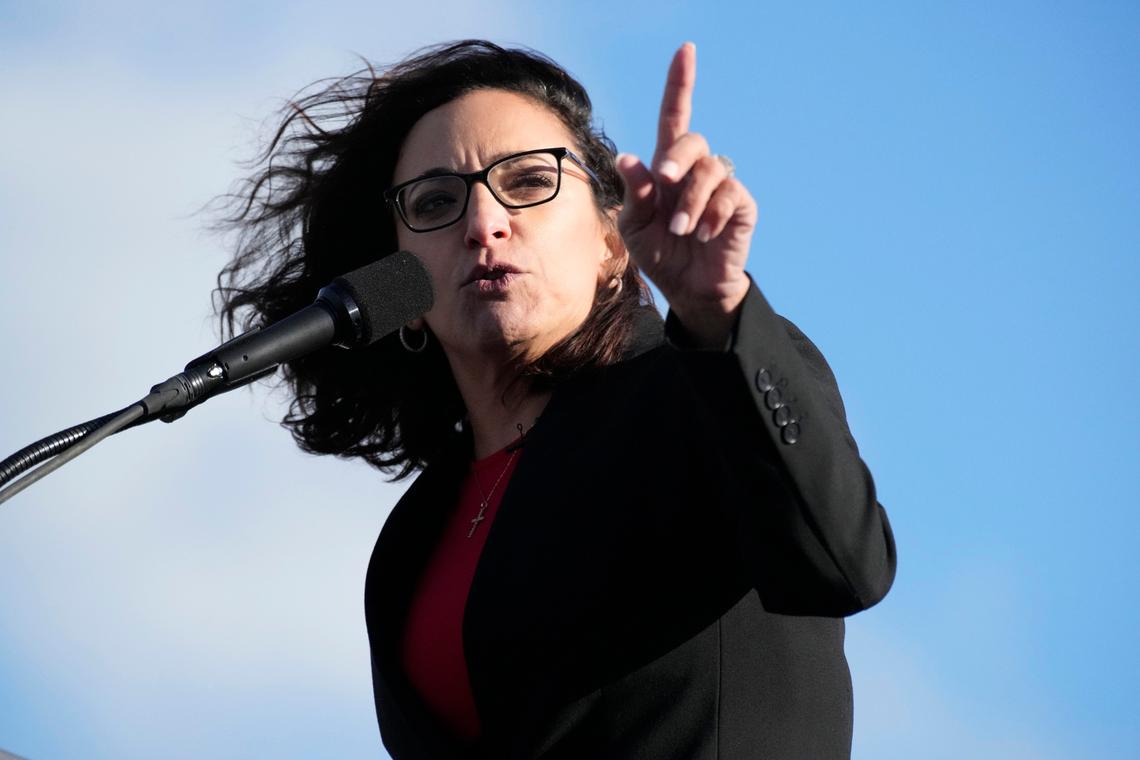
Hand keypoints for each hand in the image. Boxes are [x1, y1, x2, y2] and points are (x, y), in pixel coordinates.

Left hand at [615, 42, 756, 346]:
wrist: (688, 289)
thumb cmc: (659, 253)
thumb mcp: (635, 226)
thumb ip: (635, 193)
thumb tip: (627, 157)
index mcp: (666, 169)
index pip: (674, 118)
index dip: (680, 84)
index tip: (686, 51)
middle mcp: (695, 171)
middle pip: (692, 140)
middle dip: (676, 157)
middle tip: (664, 181)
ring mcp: (722, 186)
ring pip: (709, 170)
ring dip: (690, 201)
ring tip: (681, 230)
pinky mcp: (741, 206)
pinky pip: (730, 195)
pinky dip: (711, 215)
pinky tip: (703, 234)